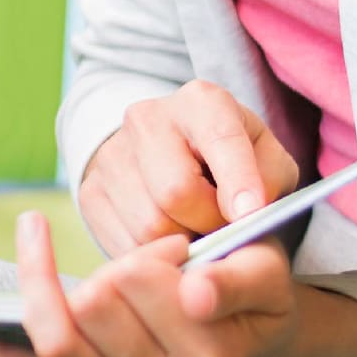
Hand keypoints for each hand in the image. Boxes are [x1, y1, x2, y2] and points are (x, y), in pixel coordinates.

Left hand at [0, 209, 300, 356]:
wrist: (251, 342)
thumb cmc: (250, 297)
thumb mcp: (267, 278)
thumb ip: (239, 280)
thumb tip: (193, 294)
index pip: (139, 284)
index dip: (154, 255)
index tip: (179, 247)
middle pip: (92, 300)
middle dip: (120, 264)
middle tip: (158, 263)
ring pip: (55, 330)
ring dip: (70, 282)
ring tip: (117, 274)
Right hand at [78, 81, 297, 255]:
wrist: (172, 151)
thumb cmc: (230, 158)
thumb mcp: (266, 158)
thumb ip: (267, 181)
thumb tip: (241, 215)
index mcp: (200, 102)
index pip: (220, 141)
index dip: (237, 180)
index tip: (250, 214)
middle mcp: (146, 118)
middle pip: (175, 192)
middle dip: (207, 223)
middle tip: (221, 227)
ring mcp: (110, 155)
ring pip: (148, 225)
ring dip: (181, 242)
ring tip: (194, 230)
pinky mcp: (89, 191)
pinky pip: (124, 243)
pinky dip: (154, 254)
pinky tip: (168, 239)